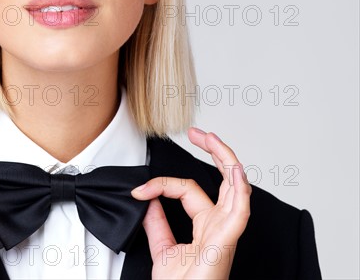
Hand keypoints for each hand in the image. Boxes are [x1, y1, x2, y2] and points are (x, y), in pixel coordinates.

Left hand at [131, 127, 250, 279]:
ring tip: (212, 138)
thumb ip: (157, 223)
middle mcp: (219, 225)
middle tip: (197, 132)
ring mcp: (226, 232)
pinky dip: (240, 189)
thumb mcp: (163, 249)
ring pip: (236, 187)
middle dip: (215, 151)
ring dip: (226, 159)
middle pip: (224, 179)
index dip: (163, 184)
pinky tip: (234, 171)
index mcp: (207, 226)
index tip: (140, 190)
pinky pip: (240, 212)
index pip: (188, 189)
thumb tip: (148, 197)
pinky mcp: (226, 242)